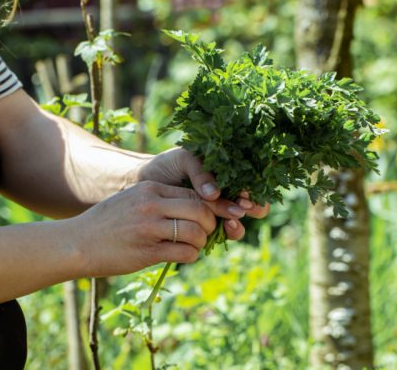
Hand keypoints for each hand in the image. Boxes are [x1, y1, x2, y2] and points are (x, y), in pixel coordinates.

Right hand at [69, 181, 216, 276]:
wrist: (77, 244)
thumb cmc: (105, 224)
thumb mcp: (130, 200)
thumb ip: (157, 201)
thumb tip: (189, 210)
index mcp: (150, 188)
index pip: (193, 193)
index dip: (207, 207)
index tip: (207, 217)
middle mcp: (151, 205)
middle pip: (200, 210)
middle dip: (210, 224)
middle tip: (206, 233)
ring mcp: (150, 228)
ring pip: (196, 232)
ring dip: (201, 242)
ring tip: (194, 246)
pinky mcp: (148, 251)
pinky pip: (184, 252)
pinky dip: (191, 255)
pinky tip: (184, 256)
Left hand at [136, 148, 269, 238]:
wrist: (142, 183)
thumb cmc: (167, 166)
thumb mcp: (184, 160)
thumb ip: (201, 173)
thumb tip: (215, 194)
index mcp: (227, 175)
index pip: (250, 182)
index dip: (254, 189)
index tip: (246, 193)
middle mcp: (226, 196)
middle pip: (252, 206)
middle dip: (254, 208)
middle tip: (244, 208)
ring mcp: (216, 214)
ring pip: (237, 224)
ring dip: (238, 225)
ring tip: (231, 221)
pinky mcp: (203, 229)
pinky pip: (219, 236)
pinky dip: (223, 234)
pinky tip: (221, 228)